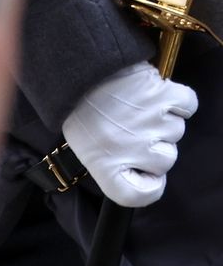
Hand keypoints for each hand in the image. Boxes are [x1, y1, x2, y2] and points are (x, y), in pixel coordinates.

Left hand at [61, 61, 196, 207]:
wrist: (78, 70)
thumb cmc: (81, 110)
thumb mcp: (87, 147)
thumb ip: (114, 167)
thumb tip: (143, 174)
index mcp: (106, 167)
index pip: (143, 195)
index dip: (149, 185)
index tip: (143, 173)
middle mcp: (132, 149)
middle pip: (166, 161)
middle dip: (155, 146)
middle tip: (132, 127)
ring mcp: (151, 123)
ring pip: (176, 132)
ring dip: (162, 121)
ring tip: (136, 107)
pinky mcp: (164, 96)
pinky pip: (188, 106)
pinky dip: (178, 101)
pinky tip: (157, 97)